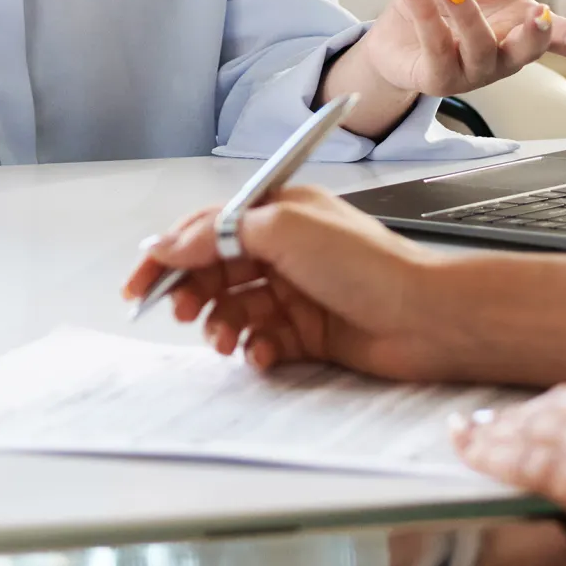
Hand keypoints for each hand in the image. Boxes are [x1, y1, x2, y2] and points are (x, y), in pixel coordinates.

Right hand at [119, 186, 459, 381]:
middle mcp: (287, 250)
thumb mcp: (284, 228)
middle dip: (193, 293)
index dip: (169, 254)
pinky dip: (254, 349)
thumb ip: (220, 232)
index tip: (140, 284)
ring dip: (221, 325)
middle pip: (217, 271)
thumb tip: (168, 242)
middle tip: (183, 313)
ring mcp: (297, 292)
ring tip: (225, 338)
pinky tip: (261, 353)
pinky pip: (262, 341)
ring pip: (235, 309)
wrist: (425, 319)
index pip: (209, 228)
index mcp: (280, 212)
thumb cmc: (369, 266)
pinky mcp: (309, 333)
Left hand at [343, 0, 565, 105]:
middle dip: (535, 37)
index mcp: (520, 27)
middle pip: (528, 52)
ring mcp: (472, 72)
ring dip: (466, 15)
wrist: (392, 30)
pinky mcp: (437, 80)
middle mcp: (503, 55)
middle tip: (536, 13)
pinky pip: (435, 47)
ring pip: (479, 48)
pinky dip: (423, 12)